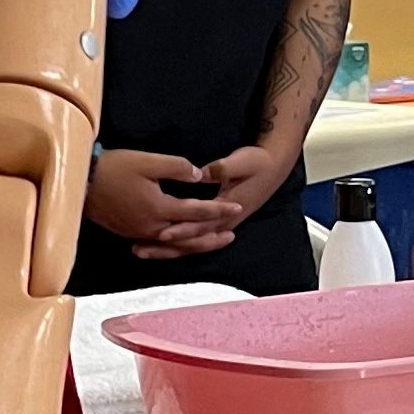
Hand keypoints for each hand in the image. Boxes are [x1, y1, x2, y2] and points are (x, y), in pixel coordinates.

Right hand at [86, 147, 248, 251]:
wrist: (80, 182)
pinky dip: (174, 245)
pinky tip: (179, 243)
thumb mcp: (148, 161)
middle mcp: (151, 227)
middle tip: (232, 235)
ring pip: (174, 244)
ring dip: (195, 244)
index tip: (237, 206)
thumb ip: (177, 168)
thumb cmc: (113, 168)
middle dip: (212, 237)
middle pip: (189, 238)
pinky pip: (158, 244)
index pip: (197, 211)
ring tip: (211, 241)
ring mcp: (139, 232)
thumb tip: (200, 176)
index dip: (219, 208)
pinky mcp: (129, 232)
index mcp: (159, 208)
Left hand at [133, 143, 296, 259]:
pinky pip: (193, 238)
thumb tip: (202, 173)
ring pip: (190, 244)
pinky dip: (175, 244)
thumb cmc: (257, 163)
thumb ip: (222, 168)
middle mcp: (222, 223)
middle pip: (191, 241)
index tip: (161, 233)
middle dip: (165, 247)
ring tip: (140, 251)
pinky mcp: (216, 223)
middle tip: (139, 249)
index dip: (181, 230)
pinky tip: (157, 244)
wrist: (274, 168)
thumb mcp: (241, 162)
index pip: (200, 224)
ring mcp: (219, 225)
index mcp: (227, 209)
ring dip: (166, 249)